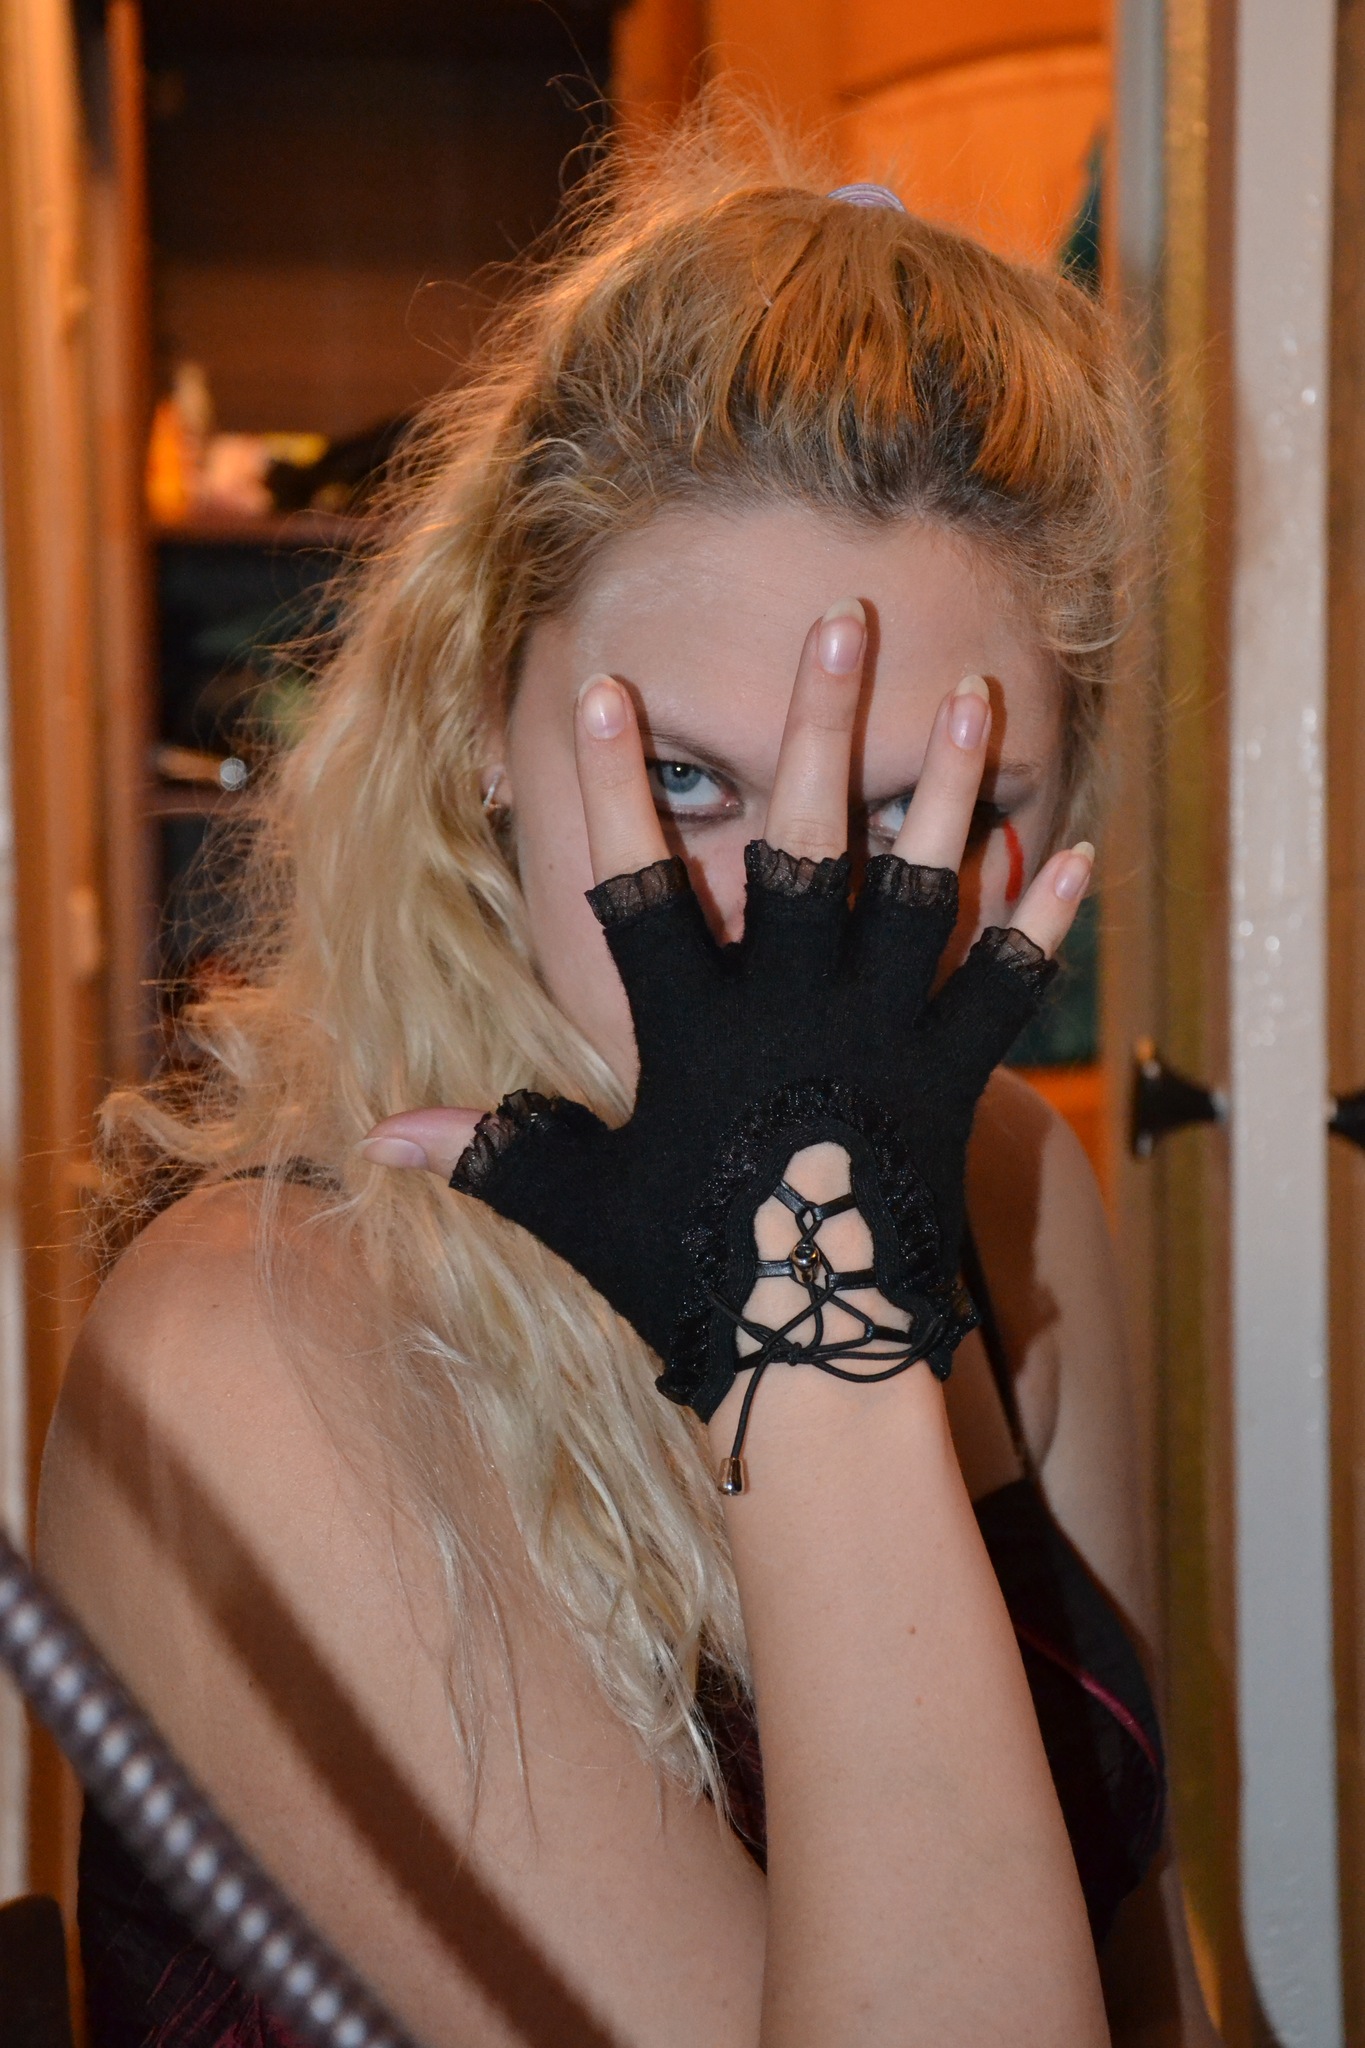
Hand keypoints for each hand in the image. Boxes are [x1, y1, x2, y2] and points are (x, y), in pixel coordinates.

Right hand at [363, 600, 1092, 1483]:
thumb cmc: (686, 1276)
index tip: (616, 688)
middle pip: (804, 840)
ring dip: (946, 788)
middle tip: (847, 622)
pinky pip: (1005, 982)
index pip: (638, 882)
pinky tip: (1079, 843)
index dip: (622, 785)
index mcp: (694, 1025)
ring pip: (919, 885)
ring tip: (970, 695)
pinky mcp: (948, 1072)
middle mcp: (792, 1003)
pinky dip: (1043, 918)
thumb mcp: (576, 1207)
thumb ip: (488, 1150)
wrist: (815, 1355)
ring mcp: (880, 1032)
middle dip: (819, 725)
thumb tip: (373, 1138)